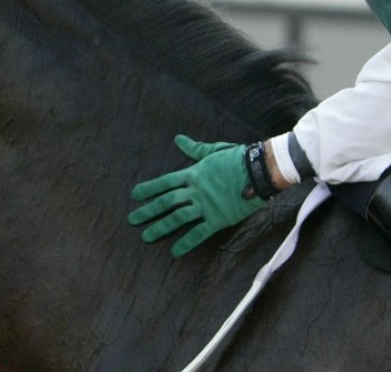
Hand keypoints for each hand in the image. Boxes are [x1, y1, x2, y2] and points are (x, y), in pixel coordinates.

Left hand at [129, 135, 264, 256]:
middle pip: (167, 201)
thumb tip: (178, 139)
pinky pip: (199, 233)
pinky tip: (174, 252)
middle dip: (148, 210)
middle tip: (132, 219)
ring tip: (146, 237)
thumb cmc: (237, 157)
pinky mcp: (218, 219)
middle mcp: (195, 190)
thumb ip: (194, 149)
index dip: (149, 188)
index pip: (165, 182)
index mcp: (193, 173)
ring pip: (178, 218)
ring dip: (161, 227)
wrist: (258, 171)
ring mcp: (205, 206)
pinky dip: (186, 243)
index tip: (134, 195)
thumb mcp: (213, 150)